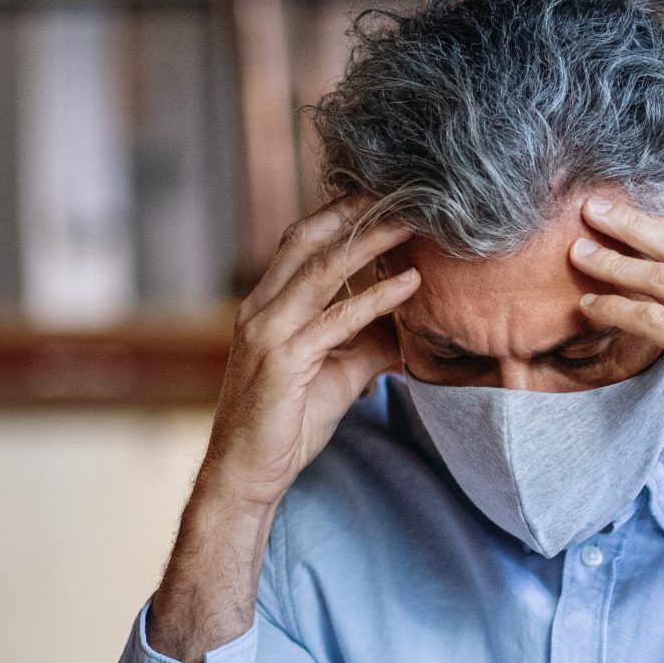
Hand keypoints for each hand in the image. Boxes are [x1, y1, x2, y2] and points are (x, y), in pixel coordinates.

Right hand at [200, 196, 415, 510]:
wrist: (248, 472)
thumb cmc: (288, 422)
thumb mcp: (338, 373)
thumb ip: (368, 342)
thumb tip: (410, 323)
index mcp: (266, 305)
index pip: (301, 242)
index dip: (341, 214)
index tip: (385, 194)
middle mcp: (260, 308)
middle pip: (308, 240)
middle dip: (354, 210)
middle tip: (402, 190)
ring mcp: (268, 332)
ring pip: (322, 270)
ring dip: (372, 242)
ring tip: (414, 223)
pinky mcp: (283, 360)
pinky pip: (337, 319)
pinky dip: (376, 298)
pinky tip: (411, 284)